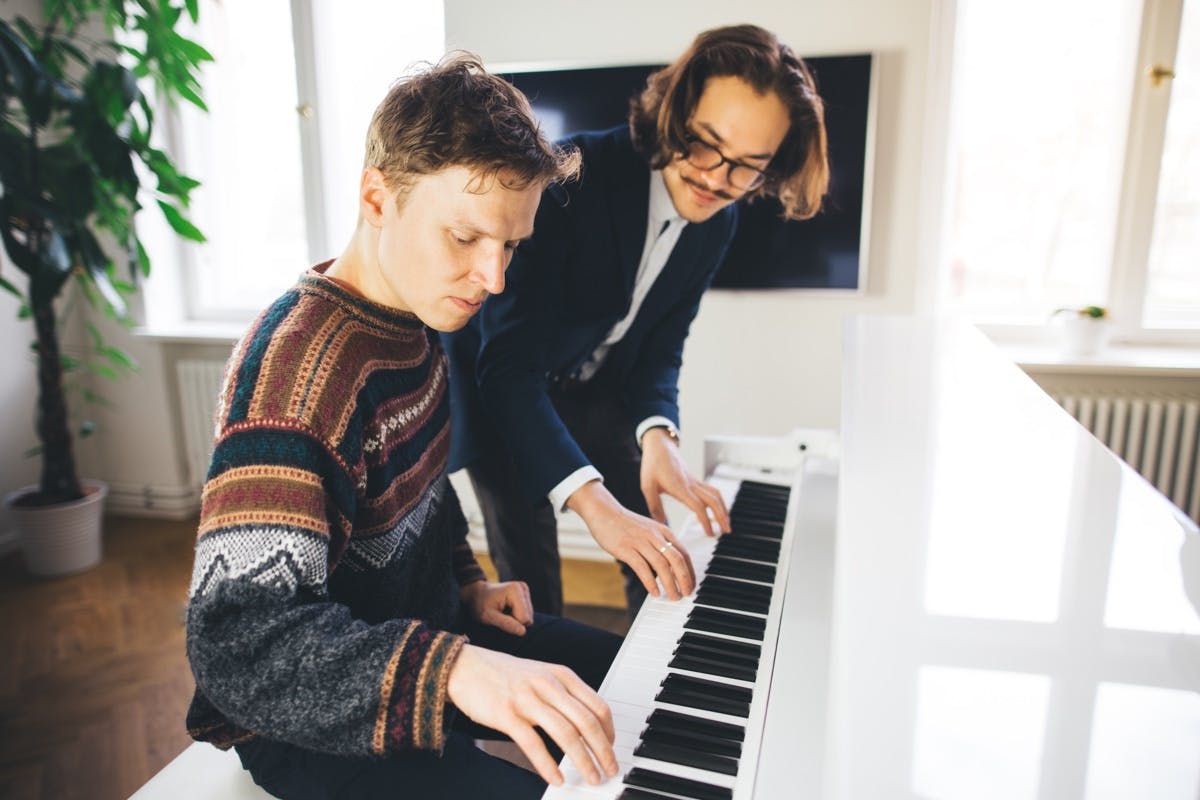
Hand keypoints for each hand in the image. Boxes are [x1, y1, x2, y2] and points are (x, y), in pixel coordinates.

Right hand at [447, 644, 617, 785]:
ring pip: (566, 733)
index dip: (610, 732)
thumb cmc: (505, 675)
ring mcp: (527, 699)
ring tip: (591, 778)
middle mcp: (548, 685)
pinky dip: (549, 765)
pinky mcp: (507, 714)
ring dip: (583, 761)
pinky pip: (534, 744)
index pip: (598, 706)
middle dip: (604, 751)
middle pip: (587, 722)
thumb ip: (564, 695)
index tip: (611, 749)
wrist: (466, 666)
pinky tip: (557, 779)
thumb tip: (588, 724)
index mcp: (561, 675)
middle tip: (610, 770)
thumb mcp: (542, 675)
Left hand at [461, 580, 533, 635]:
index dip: (512, 623)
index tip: (499, 616)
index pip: (524, 618)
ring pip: (528, 617)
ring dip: (515, 618)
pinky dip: (516, 615)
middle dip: (514, 621)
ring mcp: (525, 591)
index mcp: (515, 590)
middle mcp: (522, 588)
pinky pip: (526, 614)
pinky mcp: (525, 595)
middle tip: (500, 615)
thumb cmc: (480, 604)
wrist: (476, 594)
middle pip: (528, 618)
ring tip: (502, 611)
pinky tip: (506, 610)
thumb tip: (523, 632)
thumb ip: (506, 624)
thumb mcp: (488, 616)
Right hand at [567, 481, 695, 599]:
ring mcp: (640, 542)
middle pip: (676, 560)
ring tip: (673, 597)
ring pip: (661, 565)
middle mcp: (655, 536)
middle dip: (684, 579)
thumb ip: (661, 545)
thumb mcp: (650, 531)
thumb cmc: (627, 524)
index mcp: (663, 532)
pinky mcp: (626, 549)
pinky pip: (642, 567)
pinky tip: (654, 592)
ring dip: (670, 584)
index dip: (690, 572)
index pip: (684, 554)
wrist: (605, 512)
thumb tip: (671, 568)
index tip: (691, 586)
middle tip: (686, 594)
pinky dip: (650, 582)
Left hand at [639, 428, 730, 536]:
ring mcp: (695, 481)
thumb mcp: (647, 486)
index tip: (710, 534)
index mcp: (680, 487)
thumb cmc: (652, 465)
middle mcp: (691, 483)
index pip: (698, 506)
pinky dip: (718, 501)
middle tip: (727, 531)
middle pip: (713, 500)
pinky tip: (718, 510)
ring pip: (715, 494)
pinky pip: (711, 490)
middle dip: (722, 516)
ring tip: (727, 523)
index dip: (706, 521)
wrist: (659, 445)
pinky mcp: (695, 479)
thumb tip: (660, 523)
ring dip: (723, 508)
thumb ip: (654, 506)